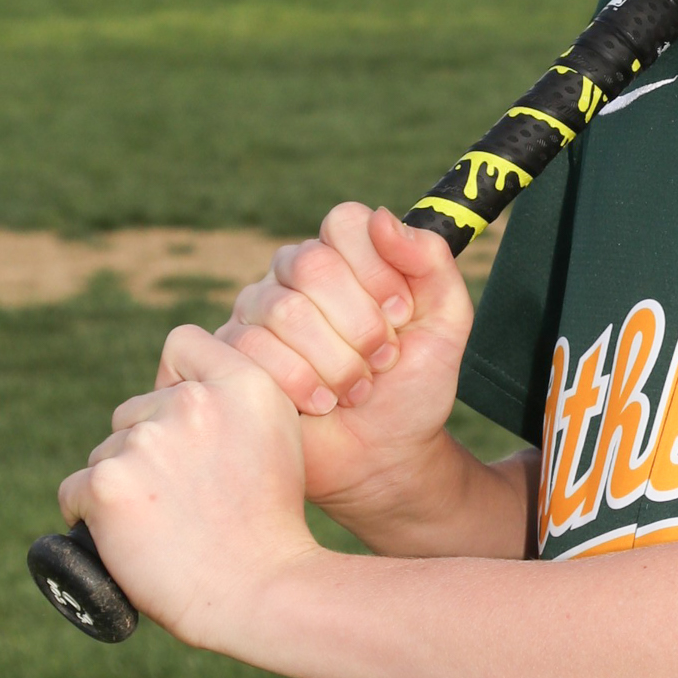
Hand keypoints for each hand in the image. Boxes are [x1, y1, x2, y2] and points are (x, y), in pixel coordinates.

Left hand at [59, 326, 318, 649]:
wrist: (261, 592)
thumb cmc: (269, 527)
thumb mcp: (278, 437)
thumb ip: (234, 400)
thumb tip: (177, 389)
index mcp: (243, 383)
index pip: (183, 343)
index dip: (176, 382)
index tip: (191, 427)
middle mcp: (193, 401)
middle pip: (136, 411)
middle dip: (149, 450)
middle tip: (186, 501)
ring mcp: (146, 441)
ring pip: (107, 455)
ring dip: (124, 487)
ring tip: (167, 528)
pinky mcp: (107, 485)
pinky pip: (75, 493)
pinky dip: (91, 518)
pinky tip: (129, 540)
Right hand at [205, 204, 473, 516]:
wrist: (385, 458)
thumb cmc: (414, 388)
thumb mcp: (447, 321)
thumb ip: (430, 261)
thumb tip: (384, 219)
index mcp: (342, 256)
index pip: (345, 223)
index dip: (377, 270)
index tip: (401, 315)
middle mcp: (292, 276)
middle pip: (311, 263)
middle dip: (360, 324)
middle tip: (381, 361)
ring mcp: (254, 314)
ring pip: (282, 310)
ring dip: (335, 362)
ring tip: (355, 391)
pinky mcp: (230, 357)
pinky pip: (252, 350)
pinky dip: (301, 385)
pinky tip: (321, 405)